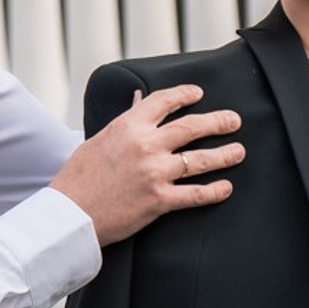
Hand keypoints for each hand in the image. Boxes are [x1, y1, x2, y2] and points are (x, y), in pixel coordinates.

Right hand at [51, 85, 242, 245]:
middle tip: (233, 120)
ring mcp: (154, 172)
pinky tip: (226, 188)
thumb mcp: (98, 140)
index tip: (198, 94)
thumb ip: (123, 124)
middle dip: (217, 122)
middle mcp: (145, 145)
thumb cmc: (78, 177)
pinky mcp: (159, 200)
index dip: (185, 94)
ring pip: (200, 159)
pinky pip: (195, 195)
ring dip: (224, 154)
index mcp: (127, 126)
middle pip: (191, 127)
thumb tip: (139, 104)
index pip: (164, 101)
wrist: (70, 213)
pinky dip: (214, 191)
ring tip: (239, 151)